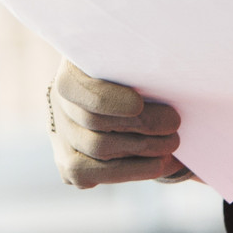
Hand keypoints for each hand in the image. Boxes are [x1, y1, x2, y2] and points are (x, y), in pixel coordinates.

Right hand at [49, 61, 186, 187]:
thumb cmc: (133, 69)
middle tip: (174, 124)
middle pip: (93, 122)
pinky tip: (160, 164)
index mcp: (70, 72)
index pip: (74, 87)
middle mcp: (59, 105)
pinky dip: (133, 171)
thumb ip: (136, 60)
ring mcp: (61, 137)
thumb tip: (165, 62)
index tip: (138, 104)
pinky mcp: (68, 165)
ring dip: (141, 152)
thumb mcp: (131, 57)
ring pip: (96, 152)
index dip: (105, 99)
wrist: (116, 92)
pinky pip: (94, 175)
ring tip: (172, 144)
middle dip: (139, 126)